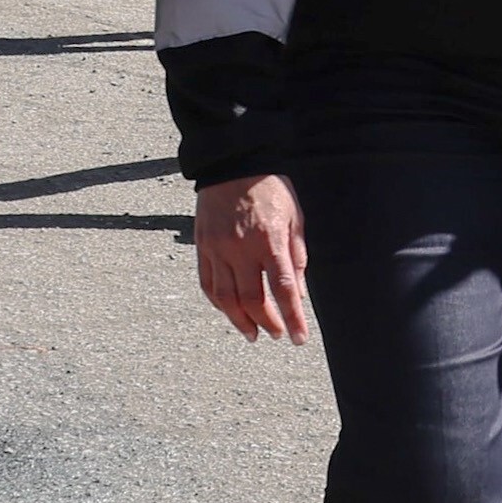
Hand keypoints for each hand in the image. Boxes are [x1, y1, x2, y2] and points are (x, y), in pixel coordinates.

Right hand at [193, 173, 309, 340]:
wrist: (232, 164)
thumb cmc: (270, 188)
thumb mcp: (295, 216)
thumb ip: (297, 255)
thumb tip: (299, 291)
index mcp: (270, 240)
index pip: (284, 289)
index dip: (292, 318)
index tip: (298, 338)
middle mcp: (241, 248)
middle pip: (252, 299)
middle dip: (266, 323)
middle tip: (276, 334)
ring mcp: (218, 248)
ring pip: (226, 297)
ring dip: (239, 320)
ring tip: (252, 333)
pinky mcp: (202, 246)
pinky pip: (207, 283)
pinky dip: (218, 302)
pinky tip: (228, 310)